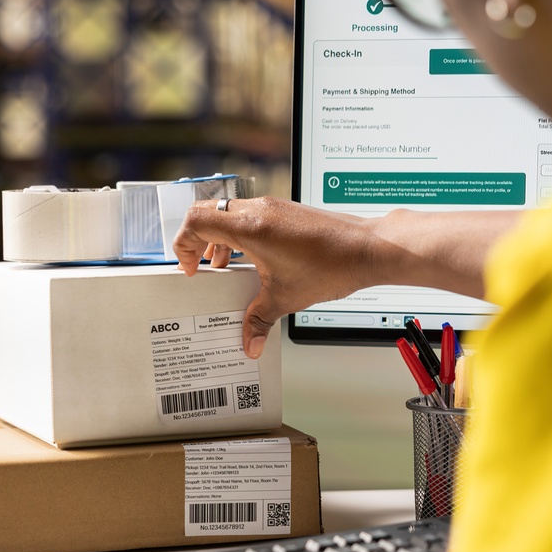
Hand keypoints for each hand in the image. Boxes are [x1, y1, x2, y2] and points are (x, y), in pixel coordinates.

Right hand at [173, 197, 374, 357]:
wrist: (367, 248)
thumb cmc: (331, 265)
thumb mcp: (285, 298)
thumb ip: (259, 321)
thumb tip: (248, 343)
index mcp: (249, 226)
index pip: (196, 220)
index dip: (184, 244)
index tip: (190, 267)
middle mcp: (258, 209)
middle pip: (208, 213)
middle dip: (198, 241)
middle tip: (202, 267)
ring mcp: (274, 207)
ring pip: (230, 213)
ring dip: (221, 238)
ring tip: (226, 266)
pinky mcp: (287, 211)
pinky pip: (251, 216)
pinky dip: (242, 235)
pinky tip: (255, 261)